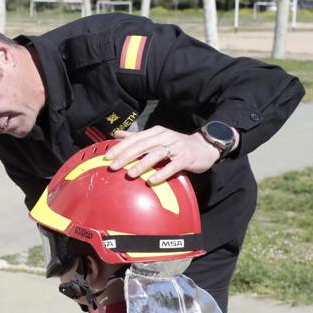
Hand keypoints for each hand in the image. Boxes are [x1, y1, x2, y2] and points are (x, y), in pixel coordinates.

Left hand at [106, 126, 222, 184]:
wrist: (204, 147)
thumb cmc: (177, 144)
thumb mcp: (157, 137)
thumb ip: (137, 137)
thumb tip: (117, 134)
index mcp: (156, 132)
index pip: (135, 138)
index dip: (120, 147)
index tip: (107, 156)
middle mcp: (165, 137)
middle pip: (143, 145)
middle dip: (126, 156)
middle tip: (113, 166)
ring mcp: (176, 147)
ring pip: (156, 154)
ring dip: (142, 164)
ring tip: (130, 174)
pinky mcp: (186, 158)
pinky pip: (172, 166)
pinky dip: (162, 173)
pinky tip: (152, 180)